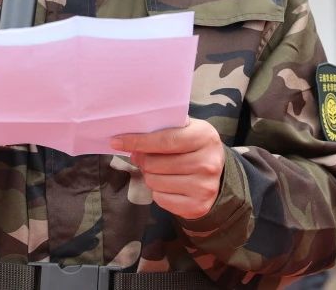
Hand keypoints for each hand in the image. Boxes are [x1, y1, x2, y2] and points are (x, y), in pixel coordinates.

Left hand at [111, 120, 225, 219]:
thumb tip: (131, 134)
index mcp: (205, 137)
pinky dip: (158, 192)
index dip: (137, 141)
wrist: (218, 175)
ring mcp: (204, 187)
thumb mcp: (187, 129)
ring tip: (157, 170)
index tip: (117, 141)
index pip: (164, 140)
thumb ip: (164, 128)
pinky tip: (167, 184)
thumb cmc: (194, 147)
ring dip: (149, 176)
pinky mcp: (198, 206)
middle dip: (142, 160)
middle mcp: (208, 163)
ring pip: (155, 182)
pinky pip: (161, 199)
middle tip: (140, 156)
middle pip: (155, 164)